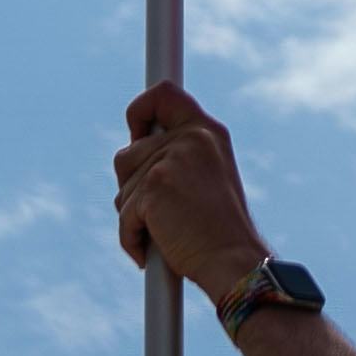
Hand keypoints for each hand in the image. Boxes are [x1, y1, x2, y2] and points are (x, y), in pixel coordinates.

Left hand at [113, 83, 270, 302]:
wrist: (233, 261)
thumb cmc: (220, 231)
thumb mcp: (207, 177)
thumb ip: (179, 156)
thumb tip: (132, 148)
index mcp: (207, 132)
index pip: (164, 94)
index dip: (139, 109)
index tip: (135, 134)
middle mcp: (191, 137)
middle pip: (127, 152)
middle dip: (132, 186)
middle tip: (159, 209)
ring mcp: (170, 160)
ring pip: (122, 186)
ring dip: (134, 215)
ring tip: (166, 231)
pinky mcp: (153, 186)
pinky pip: (123, 213)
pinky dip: (132, 237)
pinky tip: (153, 251)